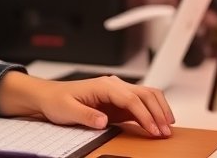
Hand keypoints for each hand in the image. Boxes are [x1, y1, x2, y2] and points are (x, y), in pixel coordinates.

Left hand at [0, 71, 174, 137]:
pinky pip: (141, 104)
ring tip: (167, 128)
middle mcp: (114, 86)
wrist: (49, 96)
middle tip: (165, 131)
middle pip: (145, 94)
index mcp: (104, 85)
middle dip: (158, 112)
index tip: (153, 129)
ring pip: (148, 95)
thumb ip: (86, 115)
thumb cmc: (57, 100)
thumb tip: (104, 121)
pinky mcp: (118, 102)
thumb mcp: (67, 110)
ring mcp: (118, 93)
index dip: (145, 115)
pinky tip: (158, 124)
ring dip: (160, 110)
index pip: (131, 98)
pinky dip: (153, 112)